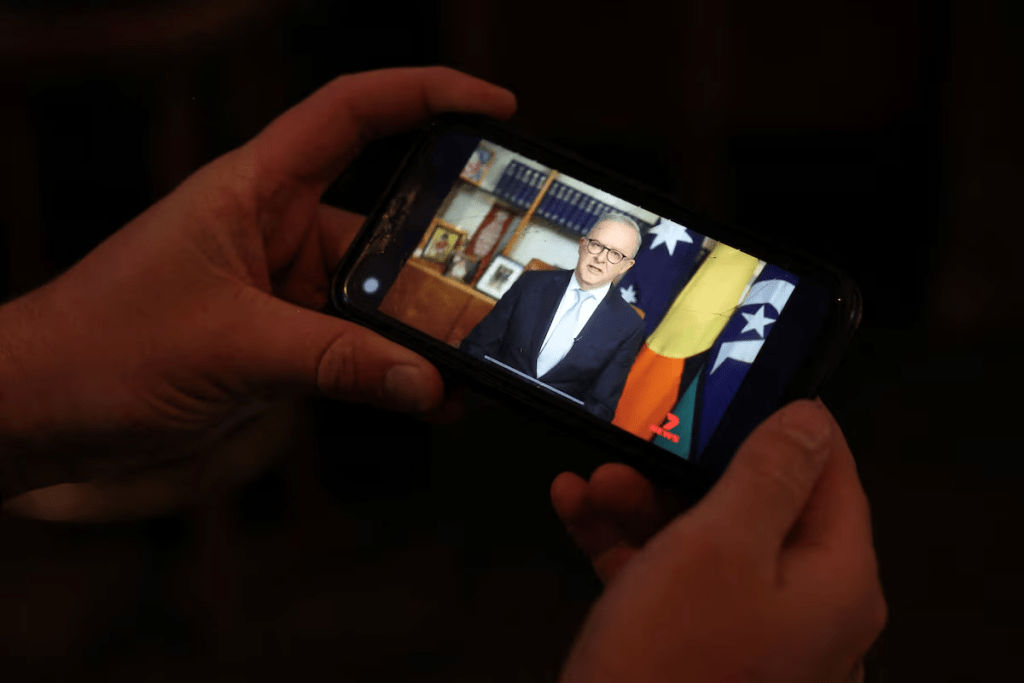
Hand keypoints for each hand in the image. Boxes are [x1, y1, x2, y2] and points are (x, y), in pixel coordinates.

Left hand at [0, 67, 515, 519]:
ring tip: (475, 357)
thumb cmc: (100, 350)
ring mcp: (279, 290)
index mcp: (254, 190)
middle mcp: (273, 230)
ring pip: (374, 296)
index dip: (425, 97)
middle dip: (445, 250)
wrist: (38, 411)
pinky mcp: (278, 341)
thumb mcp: (231, 347)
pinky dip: (391, 369)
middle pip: (383, 220)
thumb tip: (426, 380)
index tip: (494, 110)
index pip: (350, 114)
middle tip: (504, 278)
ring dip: (421, 328)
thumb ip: (336, 362)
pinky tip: (430, 396)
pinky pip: (354, 346)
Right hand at [550, 400, 885, 682]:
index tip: (727, 382)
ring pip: (705, 541)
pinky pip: (672, 582)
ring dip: (644, 503)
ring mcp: (752, 633)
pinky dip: (627, 547)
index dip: (784, 421)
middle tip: (637, 434)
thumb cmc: (675, 651)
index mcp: (835, 578)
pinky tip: (572, 508)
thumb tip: (813, 416)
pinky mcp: (699, 651)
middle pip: (757, 506)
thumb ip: (770, 474)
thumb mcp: (720, 545)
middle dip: (686, 467)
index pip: (830, 471)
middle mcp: (806, 606)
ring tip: (591, 480)